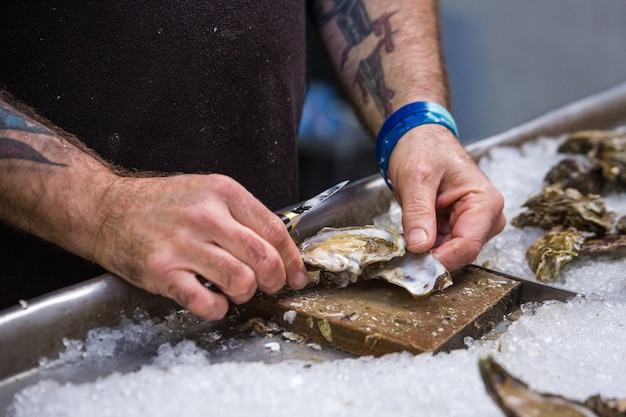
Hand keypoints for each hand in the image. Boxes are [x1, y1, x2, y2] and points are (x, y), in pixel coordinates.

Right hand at [93, 174, 308, 320]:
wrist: (106, 209)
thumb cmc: (161, 204)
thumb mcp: (206, 192)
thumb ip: (241, 216)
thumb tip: (278, 249)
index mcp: (223, 192)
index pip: (275, 230)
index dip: (292, 259)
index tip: (296, 275)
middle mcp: (206, 216)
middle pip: (263, 258)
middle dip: (275, 280)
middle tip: (268, 286)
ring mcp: (183, 244)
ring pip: (241, 281)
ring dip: (245, 294)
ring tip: (234, 289)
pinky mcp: (162, 271)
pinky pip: (206, 302)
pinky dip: (217, 308)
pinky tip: (212, 300)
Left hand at [387, 124, 505, 271]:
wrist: (418, 138)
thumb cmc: (423, 148)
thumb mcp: (416, 178)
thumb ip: (418, 213)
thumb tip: (419, 247)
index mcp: (485, 202)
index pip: (468, 245)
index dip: (441, 260)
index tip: (416, 266)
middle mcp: (486, 217)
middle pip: (461, 253)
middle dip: (432, 258)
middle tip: (403, 256)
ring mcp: (472, 224)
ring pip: (450, 254)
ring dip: (427, 254)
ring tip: (403, 243)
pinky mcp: (457, 228)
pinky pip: (442, 247)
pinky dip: (425, 248)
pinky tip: (410, 239)